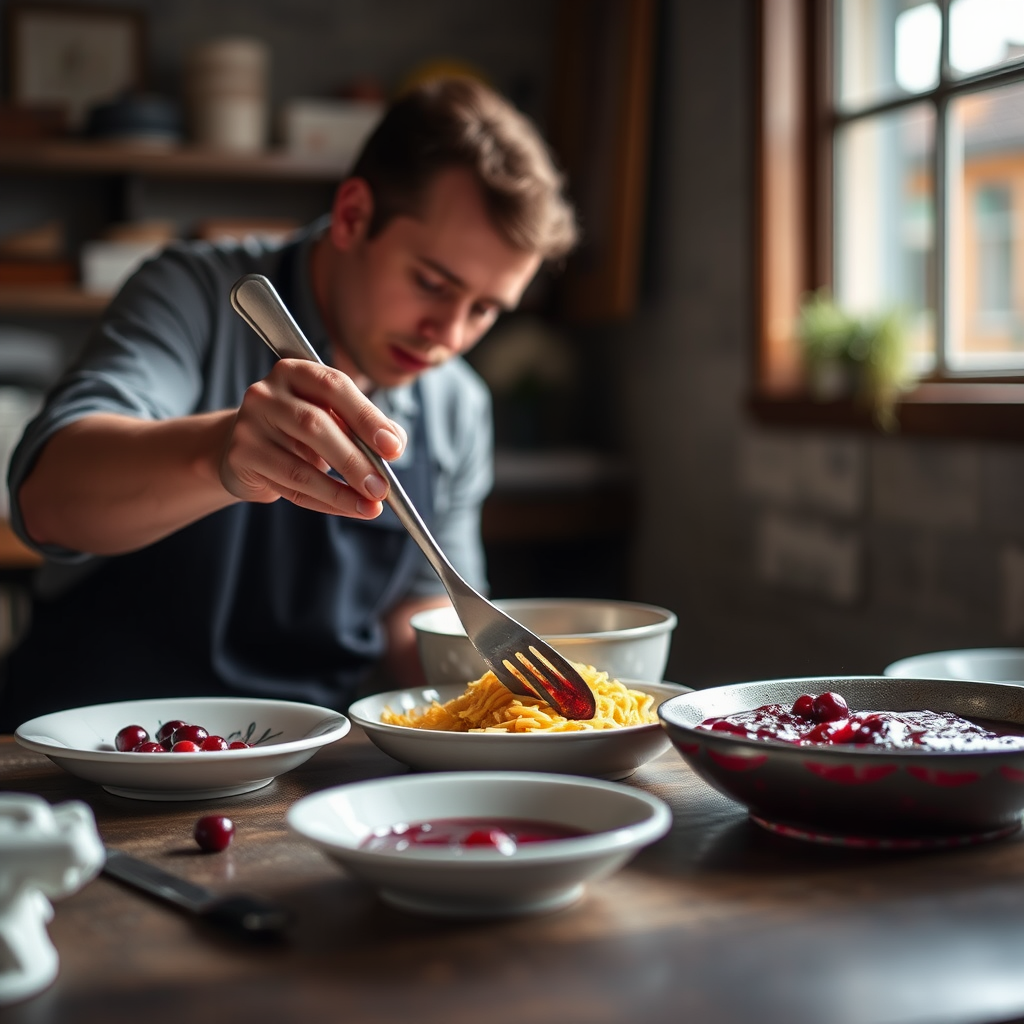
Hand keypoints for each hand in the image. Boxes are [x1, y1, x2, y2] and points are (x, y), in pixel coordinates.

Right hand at [219, 359, 405, 516]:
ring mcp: (248, 425)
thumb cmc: (300, 432)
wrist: (248, 449)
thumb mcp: (335, 420)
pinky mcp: (241, 458)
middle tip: (383, 486)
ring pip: (299, 465)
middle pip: (314, 425)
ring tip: (371, 505)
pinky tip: (349, 507)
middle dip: (355, 460)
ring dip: (340, 491)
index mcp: (295, 371)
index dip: (366, 417)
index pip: (334, 386)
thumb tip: (395, 443)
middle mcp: (266, 393)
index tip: (393, 448)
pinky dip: (325, 501)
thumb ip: (365, 426)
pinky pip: (289, 486)